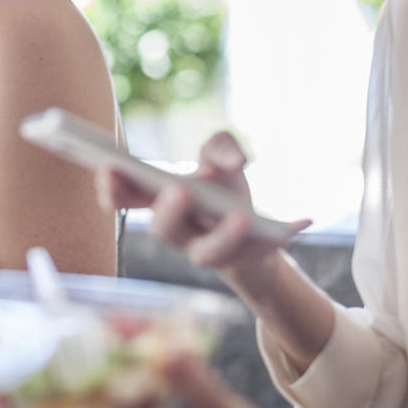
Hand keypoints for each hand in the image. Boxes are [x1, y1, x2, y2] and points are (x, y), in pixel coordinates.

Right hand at [96, 132, 307, 292]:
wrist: (257, 231)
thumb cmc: (226, 191)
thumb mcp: (222, 157)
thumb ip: (221, 144)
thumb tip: (231, 159)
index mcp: (160, 201)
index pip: (125, 199)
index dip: (111, 186)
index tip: (108, 166)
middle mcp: (177, 231)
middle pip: (161, 229)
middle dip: (166, 211)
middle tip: (176, 190)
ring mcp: (206, 252)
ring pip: (205, 252)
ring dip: (221, 236)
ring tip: (239, 218)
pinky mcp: (239, 264)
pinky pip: (253, 256)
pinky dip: (275, 237)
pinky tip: (298, 223)